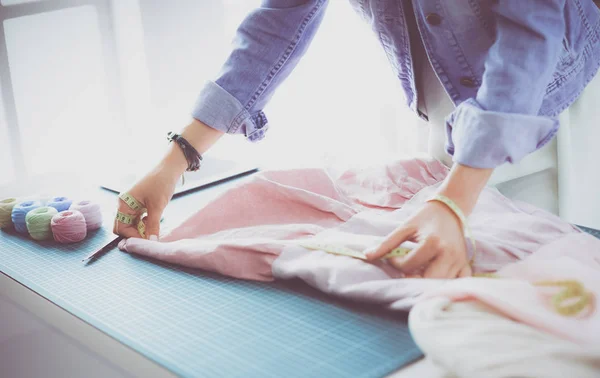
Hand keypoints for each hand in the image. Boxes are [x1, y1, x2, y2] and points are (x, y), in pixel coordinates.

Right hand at [113, 119, 223, 239]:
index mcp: (123, 203)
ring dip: (140, 229)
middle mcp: (124, 204)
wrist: (169, 168)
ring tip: (153, 228)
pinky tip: (153, 221)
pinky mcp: (138, 203)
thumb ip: (152, 226)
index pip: (120, 228)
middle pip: (123, 227)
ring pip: (131, 224)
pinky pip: (137, 218)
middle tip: (150, 237)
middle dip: (135, 234)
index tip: (147, 240)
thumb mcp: (157, 206)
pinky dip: (144, 223)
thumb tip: (151, 242)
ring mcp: (131, 203)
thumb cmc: (161, 183)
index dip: (132, 236)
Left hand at [365, 200, 470, 277]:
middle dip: (412, 278)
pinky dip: (444, 284)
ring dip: (426, 282)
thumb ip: (386, 243)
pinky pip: (457, 283)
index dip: (396, 263)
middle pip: (427, 280)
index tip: (393, 256)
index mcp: (433, 243)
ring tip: (417, 271)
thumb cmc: (425, 218)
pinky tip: (433, 277)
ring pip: (440, 285)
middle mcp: (449, 255)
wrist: (450, 209)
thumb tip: (367, 255)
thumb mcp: (405, 228)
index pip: (410, 265)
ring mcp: (460, 262)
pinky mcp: (465, 265)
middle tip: (405, 269)